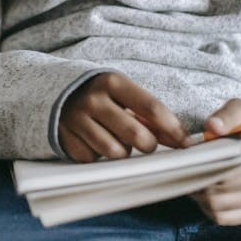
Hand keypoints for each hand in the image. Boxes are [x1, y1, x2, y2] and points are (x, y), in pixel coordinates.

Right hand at [58, 72, 186, 161]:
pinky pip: (96, 159)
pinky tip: (95, 141)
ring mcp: (77, 120)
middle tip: (146, 142)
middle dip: (149, 144)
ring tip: (117, 139)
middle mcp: (94, 100)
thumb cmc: (102, 96)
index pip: (152, 107)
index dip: (173, 128)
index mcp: (113, 82)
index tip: (185, 142)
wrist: (56, 93)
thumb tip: (180, 139)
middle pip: (137, 135)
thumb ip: (150, 115)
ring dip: (123, 151)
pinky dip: (100, 155)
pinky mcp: (66, 139)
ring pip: (117, 152)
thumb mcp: (124, 94)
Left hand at [189, 99, 240, 225]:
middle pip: (217, 192)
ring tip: (195, 181)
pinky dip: (209, 210)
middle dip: (197, 182)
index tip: (190, 160)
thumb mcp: (240, 111)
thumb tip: (213, 126)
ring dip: (200, 197)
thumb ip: (226, 116)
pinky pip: (224, 218)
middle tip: (186, 171)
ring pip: (217, 207)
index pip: (223, 171)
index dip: (201, 168)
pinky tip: (205, 195)